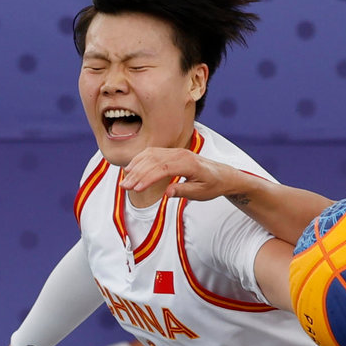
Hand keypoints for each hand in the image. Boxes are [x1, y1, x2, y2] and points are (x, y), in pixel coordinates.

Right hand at [121, 147, 250, 201]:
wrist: (222, 175)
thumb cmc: (212, 185)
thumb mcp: (201, 193)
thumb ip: (184, 191)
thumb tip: (167, 193)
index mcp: (189, 164)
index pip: (163, 168)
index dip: (148, 178)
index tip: (137, 189)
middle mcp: (180, 154)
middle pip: (153, 161)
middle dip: (137, 174)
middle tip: (124, 187)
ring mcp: (175, 151)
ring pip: (150, 155)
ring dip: (136, 167)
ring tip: (125, 180)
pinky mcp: (171, 153)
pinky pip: (152, 153)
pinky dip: (140, 160)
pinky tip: (131, 169)